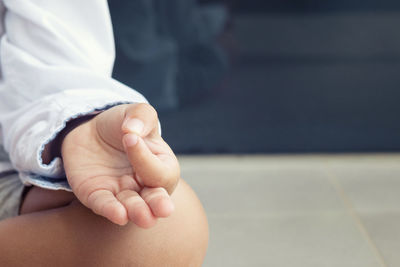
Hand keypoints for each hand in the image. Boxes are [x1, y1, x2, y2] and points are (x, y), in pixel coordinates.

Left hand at [61, 103, 179, 226]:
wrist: (90, 131)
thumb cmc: (121, 124)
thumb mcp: (136, 113)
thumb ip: (142, 116)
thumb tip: (133, 130)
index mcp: (161, 164)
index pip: (160, 169)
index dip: (145, 157)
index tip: (130, 137)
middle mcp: (144, 183)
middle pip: (155, 198)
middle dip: (159, 204)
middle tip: (164, 209)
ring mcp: (122, 192)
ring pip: (132, 207)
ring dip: (138, 212)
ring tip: (145, 218)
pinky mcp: (98, 196)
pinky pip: (105, 206)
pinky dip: (112, 211)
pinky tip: (119, 214)